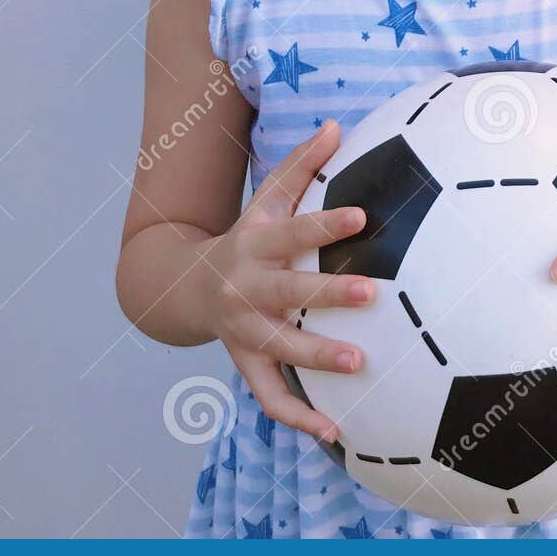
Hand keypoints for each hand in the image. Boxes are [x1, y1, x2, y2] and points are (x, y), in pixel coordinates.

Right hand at [197, 119, 374, 441]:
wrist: (185, 287)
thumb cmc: (247, 236)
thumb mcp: (266, 198)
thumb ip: (302, 164)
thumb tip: (337, 123)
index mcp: (255, 243)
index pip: (294, 230)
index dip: (325, 224)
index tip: (363, 216)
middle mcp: (246, 288)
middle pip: (287, 291)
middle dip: (327, 293)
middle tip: (372, 292)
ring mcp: (244, 330)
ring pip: (279, 348)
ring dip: (317, 357)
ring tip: (359, 363)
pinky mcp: (246, 364)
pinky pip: (270, 397)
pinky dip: (300, 417)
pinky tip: (337, 432)